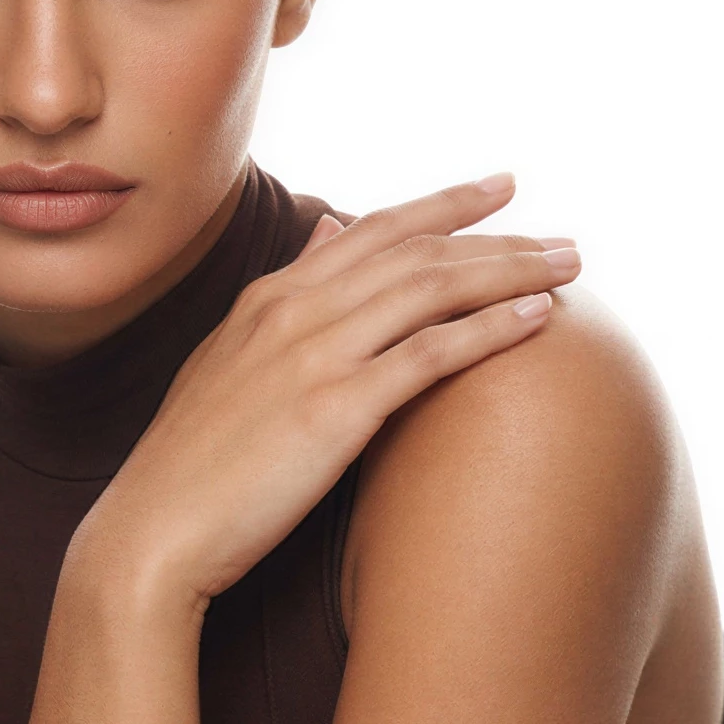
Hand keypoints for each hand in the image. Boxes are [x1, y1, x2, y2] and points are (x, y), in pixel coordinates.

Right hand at [74, 176, 579, 608]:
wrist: (152, 534)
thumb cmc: (192, 467)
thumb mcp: (228, 365)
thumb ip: (282, 300)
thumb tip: (327, 230)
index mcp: (268, 299)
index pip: (373, 231)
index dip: (443, 205)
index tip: (501, 189)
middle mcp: (293, 311)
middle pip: (416, 250)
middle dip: (499, 236)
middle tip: (566, 239)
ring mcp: (313, 356)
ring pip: (431, 288)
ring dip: (510, 271)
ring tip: (571, 268)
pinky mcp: (334, 409)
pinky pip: (429, 354)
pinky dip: (490, 328)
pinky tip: (538, 320)